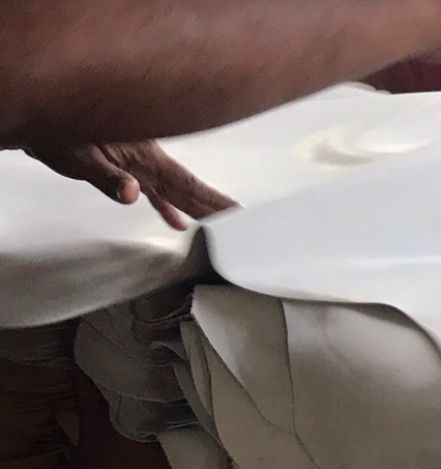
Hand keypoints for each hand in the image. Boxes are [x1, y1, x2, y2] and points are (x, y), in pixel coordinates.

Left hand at [25, 140, 236, 230]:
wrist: (38, 111)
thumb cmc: (55, 127)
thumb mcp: (77, 153)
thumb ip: (106, 176)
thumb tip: (133, 193)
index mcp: (144, 158)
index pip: (188, 186)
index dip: (215, 202)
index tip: (238, 215)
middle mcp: (147, 161)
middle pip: (190, 190)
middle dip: (217, 208)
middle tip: (244, 225)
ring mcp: (139, 165)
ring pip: (176, 191)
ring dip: (198, 209)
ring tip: (221, 226)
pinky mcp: (127, 168)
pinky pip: (156, 191)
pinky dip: (168, 207)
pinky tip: (177, 222)